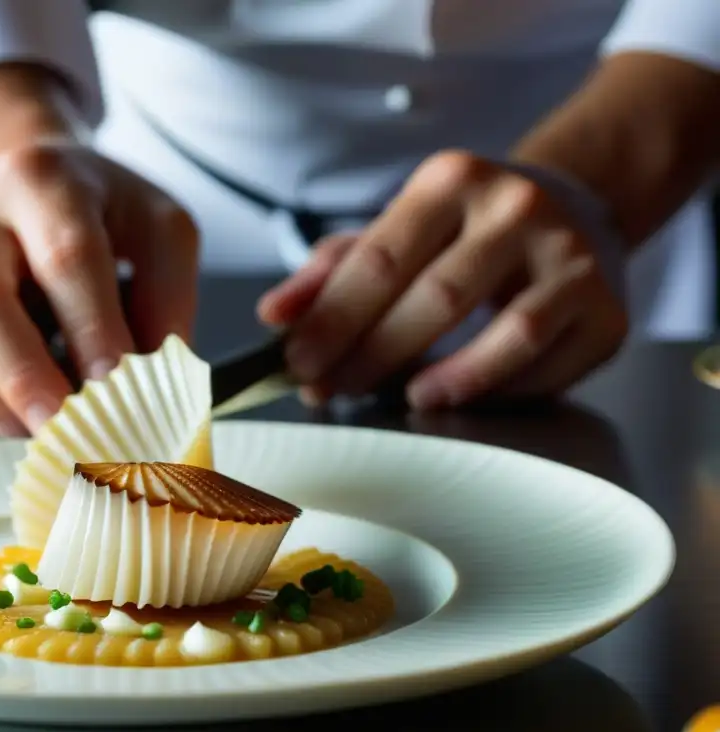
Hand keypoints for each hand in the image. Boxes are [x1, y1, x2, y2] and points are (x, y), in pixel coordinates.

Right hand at [0, 140, 198, 435]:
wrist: (25, 196)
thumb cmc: (102, 221)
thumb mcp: (159, 233)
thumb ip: (168, 300)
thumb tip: (152, 385)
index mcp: (40, 181)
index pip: (65, 256)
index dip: (93, 329)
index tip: (117, 387)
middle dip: (28, 384)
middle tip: (68, 434)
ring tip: (38, 429)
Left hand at [258, 151, 627, 408]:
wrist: (574, 206)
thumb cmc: (466, 228)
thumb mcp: (398, 229)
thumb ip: (332, 270)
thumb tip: (275, 316)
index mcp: (452, 180)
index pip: (380, 258)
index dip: (332, 319)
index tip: (297, 363)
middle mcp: (517, 208)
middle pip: (436, 300)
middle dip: (372, 356)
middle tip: (332, 391)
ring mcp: (572, 258)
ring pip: (509, 337)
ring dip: (448, 381)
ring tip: (406, 399)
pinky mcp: (609, 309)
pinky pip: (548, 367)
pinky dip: (498, 391)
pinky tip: (461, 396)